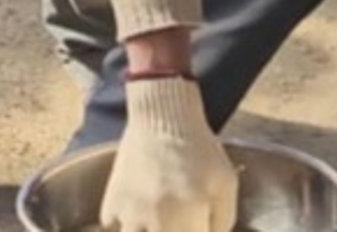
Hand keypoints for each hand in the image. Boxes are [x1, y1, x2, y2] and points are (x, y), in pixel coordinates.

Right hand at [100, 77, 237, 231]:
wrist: (163, 115)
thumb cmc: (199, 149)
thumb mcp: (226, 185)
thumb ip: (222, 222)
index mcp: (189, 219)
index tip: (196, 225)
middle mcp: (157, 220)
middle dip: (169, 231)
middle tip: (175, 221)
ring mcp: (131, 209)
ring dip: (142, 231)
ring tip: (153, 221)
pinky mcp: (113, 194)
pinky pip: (110, 223)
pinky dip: (119, 224)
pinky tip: (133, 216)